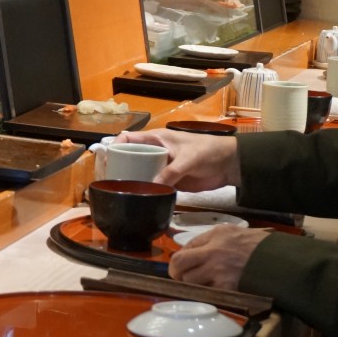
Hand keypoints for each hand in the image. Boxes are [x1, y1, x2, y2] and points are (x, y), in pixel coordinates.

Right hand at [113, 128, 239, 190]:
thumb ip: (171, 172)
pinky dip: (146, 190)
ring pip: (140, 172)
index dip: (116, 145)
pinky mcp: (170, 180)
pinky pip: (153, 185)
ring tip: (120, 191)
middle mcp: (155, 151)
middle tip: (110, 180)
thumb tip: (153, 186)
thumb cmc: (208, 151)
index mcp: (157, 139)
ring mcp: (162, 166)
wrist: (229, 165)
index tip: (108, 158)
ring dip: (132, 180)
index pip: (129, 138)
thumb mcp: (188, 159)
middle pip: (131, 157)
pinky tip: (139, 198)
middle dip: (119, 166)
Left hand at [168, 226, 270, 288]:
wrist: (284, 263)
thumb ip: (215, 239)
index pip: (186, 246)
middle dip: (177, 272)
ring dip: (192, 285)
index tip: (182, 265)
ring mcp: (218, 270)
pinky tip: (215, 292)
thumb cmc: (262, 247)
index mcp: (217, 234)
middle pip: (179, 263)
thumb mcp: (236, 233)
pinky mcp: (227, 287)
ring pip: (190, 281)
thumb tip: (194, 251)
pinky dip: (207, 294)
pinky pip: (207, 293)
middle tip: (181, 277)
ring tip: (202, 285)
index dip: (181, 258)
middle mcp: (213, 250)